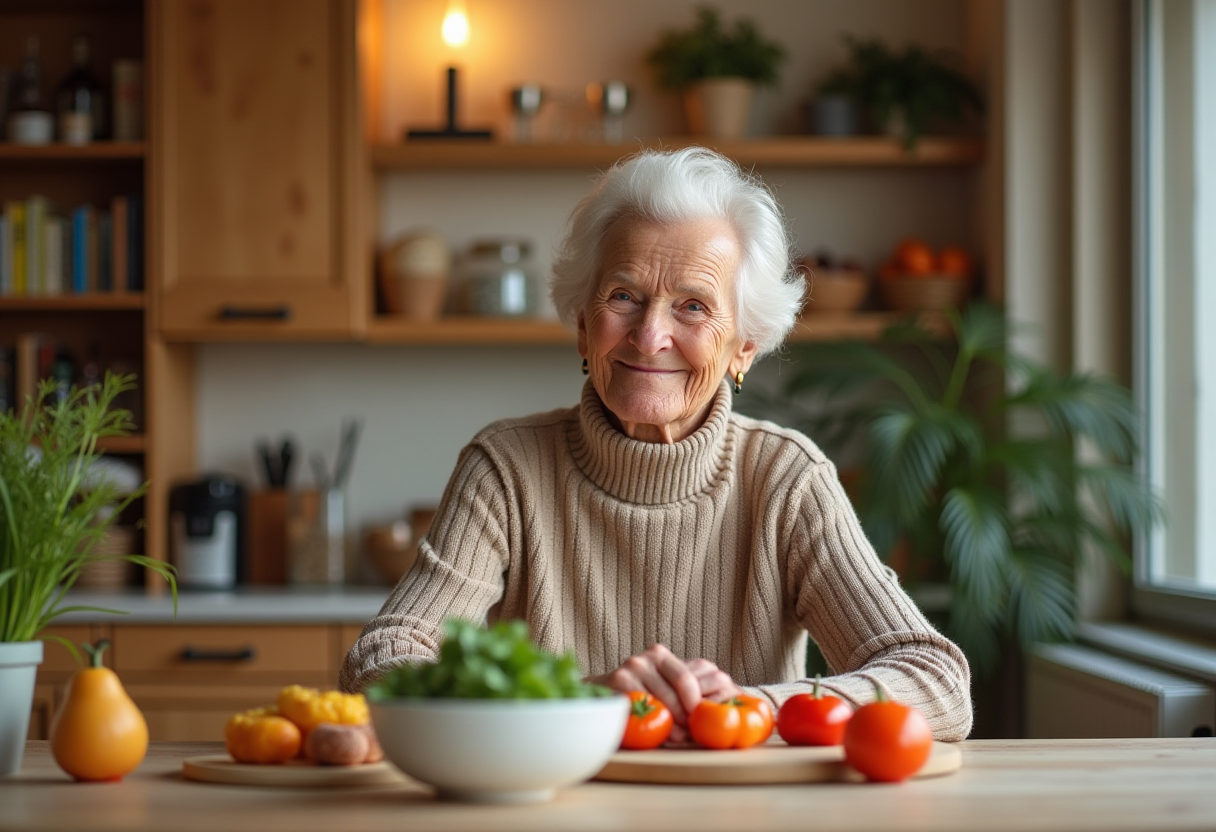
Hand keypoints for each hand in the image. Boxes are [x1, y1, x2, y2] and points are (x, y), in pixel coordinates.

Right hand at [587, 644, 741, 742]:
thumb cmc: (639, 695)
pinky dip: (653, 724)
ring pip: (663, 700)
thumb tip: (728, 697)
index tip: (703, 719)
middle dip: (689, 715)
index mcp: (661, 654)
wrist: (599, 696)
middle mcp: (647, 657)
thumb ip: (687, 688)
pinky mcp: (618, 682)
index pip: (688, 676)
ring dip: (674, 724)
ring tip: (679, 738)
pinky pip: (643, 707)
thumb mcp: (662, 686)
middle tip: (692, 735)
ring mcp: (632, 667)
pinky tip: (658, 734)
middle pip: (680, 687)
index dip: (699, 700)